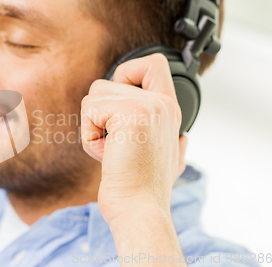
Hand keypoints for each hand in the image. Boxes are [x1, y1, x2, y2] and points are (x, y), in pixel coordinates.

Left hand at [81, 54, 186, 225]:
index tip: (119, 101)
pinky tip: (108, 155)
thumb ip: (174, 140)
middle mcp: (161, 103)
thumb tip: (182, 138)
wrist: (139, 209)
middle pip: (105, 83)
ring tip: (113, 150)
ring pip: (93, 96)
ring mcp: (147, 105)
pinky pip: (89, 112)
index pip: (152, 63)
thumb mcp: (172, 159)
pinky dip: (90, 137)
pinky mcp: (130, 114)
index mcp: (169, 109)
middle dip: (98, 116)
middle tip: (116, 144)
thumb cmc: (146, 186)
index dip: (127, 72)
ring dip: (93, 127)